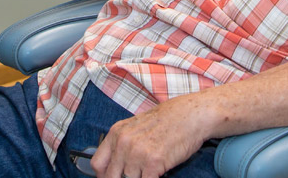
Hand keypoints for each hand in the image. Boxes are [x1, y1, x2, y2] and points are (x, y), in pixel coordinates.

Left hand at [90, 96, 210, 177]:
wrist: (189, 116)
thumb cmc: (166, 122)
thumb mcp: (135, 127)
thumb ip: (121, 145)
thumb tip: (112, 168)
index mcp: (116, 133)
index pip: (97, 164)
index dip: (104, 176)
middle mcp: (123, 143)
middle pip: (111, 177)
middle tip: (135, 175)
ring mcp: (137, 153)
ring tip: (149, 170)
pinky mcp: (153, 162)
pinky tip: (157, 174)